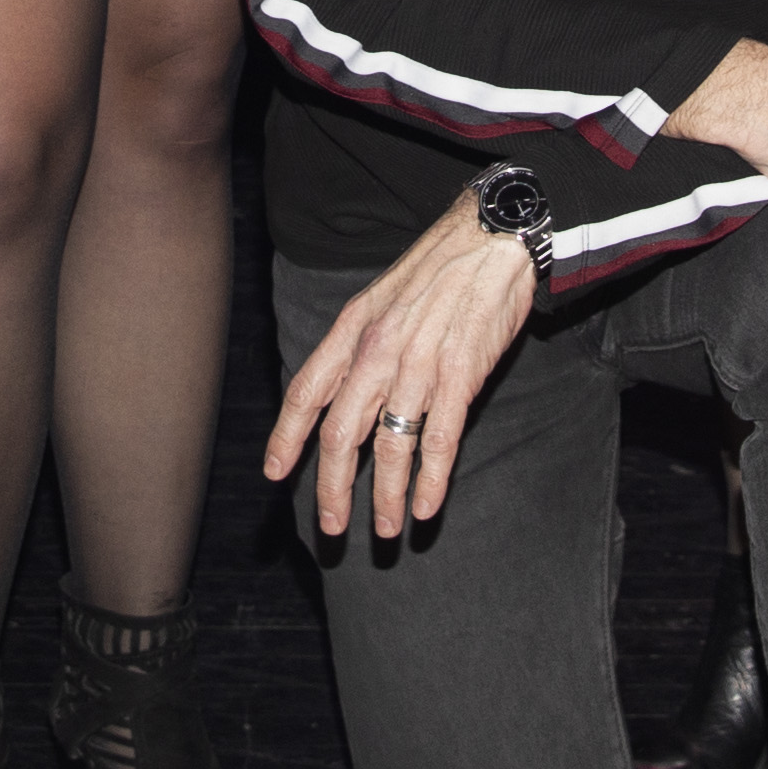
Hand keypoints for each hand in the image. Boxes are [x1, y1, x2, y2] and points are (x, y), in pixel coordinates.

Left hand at [262, 203, 540, 533]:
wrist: (492, 237)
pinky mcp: (461, 374)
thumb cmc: (439, 267)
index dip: (287, 437)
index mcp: (353, 329)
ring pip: (390, 445)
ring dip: (386, 496)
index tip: (275, 473)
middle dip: (332, 488)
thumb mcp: (382, 297)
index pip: (306, 391)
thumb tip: (343, 390)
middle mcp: (378, 350)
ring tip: (387, 531)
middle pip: (341, 433)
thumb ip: (361, 344)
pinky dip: (431, 480)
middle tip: (332, 527)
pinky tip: (427, 508)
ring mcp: (419, 364)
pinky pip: (439, 439)